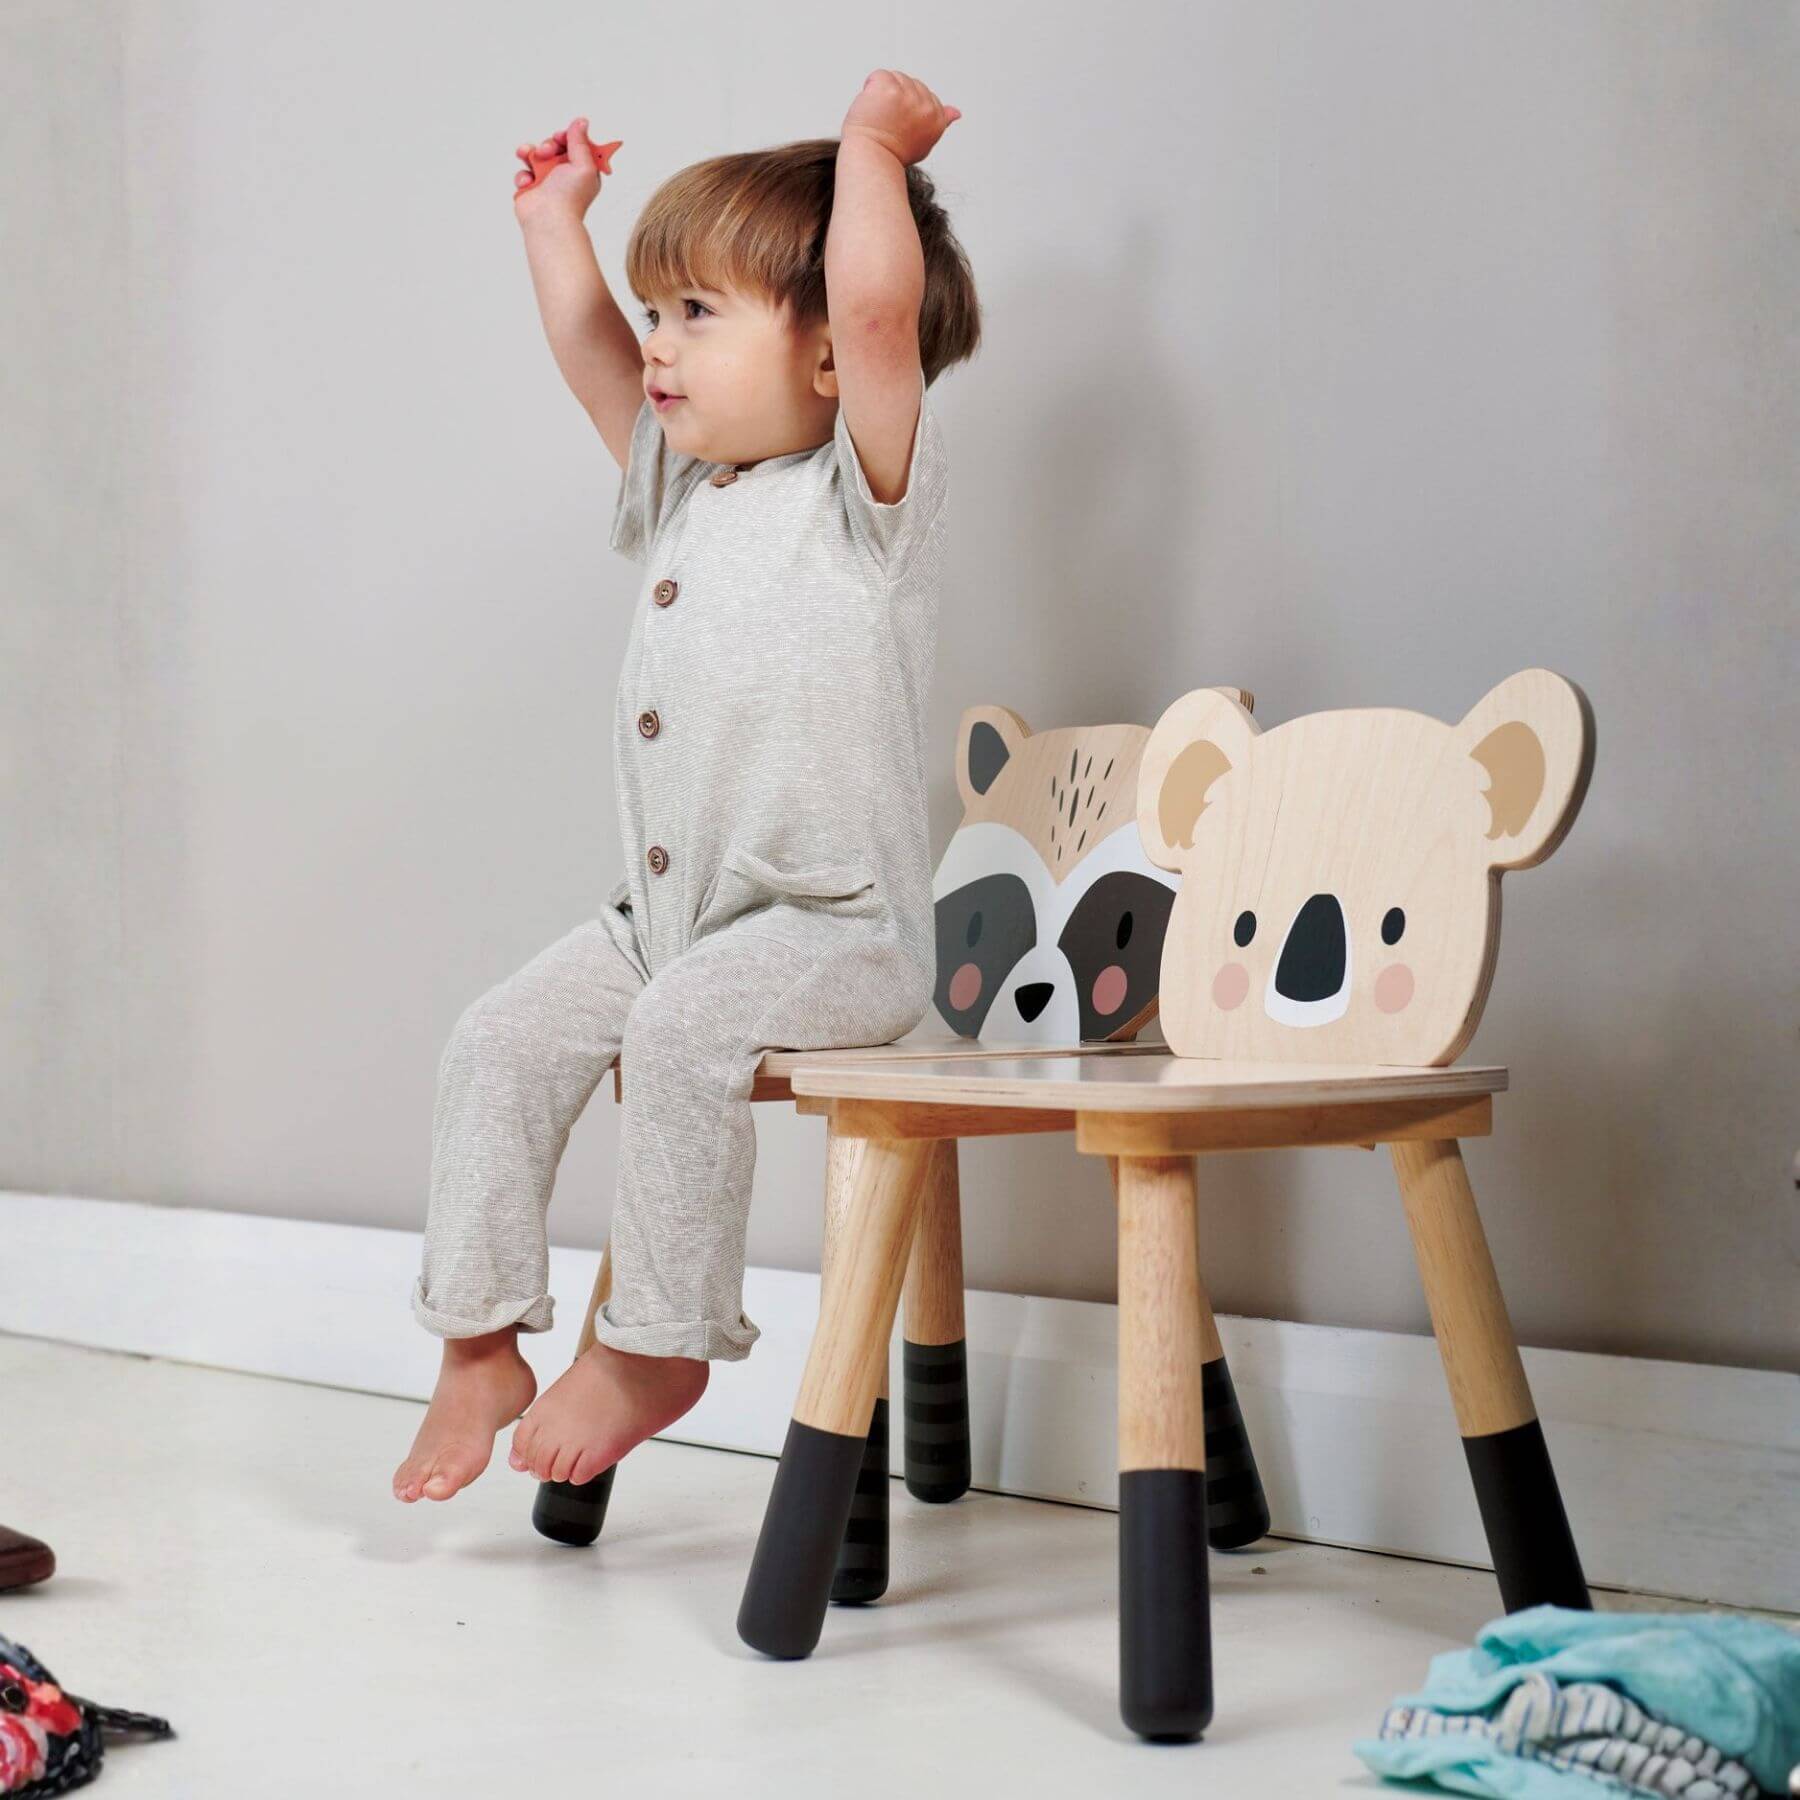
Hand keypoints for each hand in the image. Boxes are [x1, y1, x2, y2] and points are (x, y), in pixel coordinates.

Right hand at [511, 116, 612, 222]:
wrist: (549, 219)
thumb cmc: (570, 197)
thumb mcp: (584, 165)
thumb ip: (581, 142)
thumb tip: (581, 122)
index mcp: (582, 171)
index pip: (575, 145)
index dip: (568, 137)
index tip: (563, 137)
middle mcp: (564, 176)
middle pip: (554, 147)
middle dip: (548, 145)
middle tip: (547, 151)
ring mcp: (546, 181)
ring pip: (535, 155)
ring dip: (531, 152)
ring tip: (531, 156)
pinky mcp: (530, 188)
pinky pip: (523, 171)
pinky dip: (524, 174)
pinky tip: (528, 182)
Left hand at [840, 69, 960, 165]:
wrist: (872, 158)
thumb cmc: (894, 154)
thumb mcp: (925, 140)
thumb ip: (940, 122)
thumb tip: (956, 112)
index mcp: (937, 118)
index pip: (925, 95)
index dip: (908, 109)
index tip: (901, 126)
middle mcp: (926, 106)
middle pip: (909, 83)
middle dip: (897, 98)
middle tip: (889, 123)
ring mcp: (907, 95)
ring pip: (895, 78)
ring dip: (883, 94)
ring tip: (880, 117)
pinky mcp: (888, 88)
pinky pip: (879, 76)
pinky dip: (870, 89)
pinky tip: (871, 109)